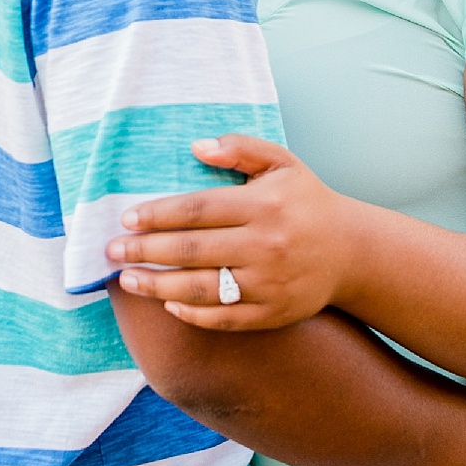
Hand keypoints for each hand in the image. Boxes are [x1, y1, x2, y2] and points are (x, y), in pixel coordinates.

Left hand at [106, 136, 357, 328]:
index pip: (198, 209)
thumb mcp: (282, 163)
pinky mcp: (273, 313)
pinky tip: (168, 305)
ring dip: (158, 286)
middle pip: (192, 250)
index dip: (158, 215)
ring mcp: (269, 283)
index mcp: (263, 205)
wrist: (352, 251)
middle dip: (145, 251)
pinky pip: (224, 318)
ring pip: (202, 289)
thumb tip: (196, 147)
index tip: (127, 218)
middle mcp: (265, 245)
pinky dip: (193, 314)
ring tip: (128, 281)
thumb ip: (240, 149)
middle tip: (113, 252)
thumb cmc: (307, 202)